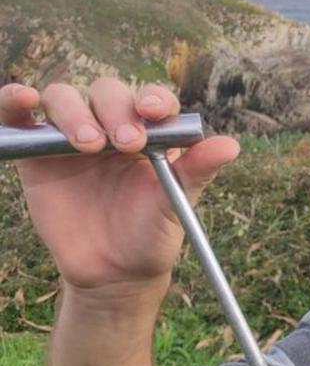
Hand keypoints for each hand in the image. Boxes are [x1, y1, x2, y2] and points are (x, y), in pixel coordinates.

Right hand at [2, 79, 239, 293]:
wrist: (113, 273)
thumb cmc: (151, 236)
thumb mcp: (176, 205)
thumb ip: (197, 172)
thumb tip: (232, 145)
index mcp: (150, 134)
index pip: (150, 100)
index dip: (152, 98)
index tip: (153, 110)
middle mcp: (111, 126)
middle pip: (107, 93)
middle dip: (116, 110)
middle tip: (125, 143)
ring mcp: (71, 136)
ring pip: (64, 98)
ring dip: (74, 112)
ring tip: (88, 144)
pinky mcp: (36, 153)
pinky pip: (19, 117)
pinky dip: (15, 100)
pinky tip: (23, 99)